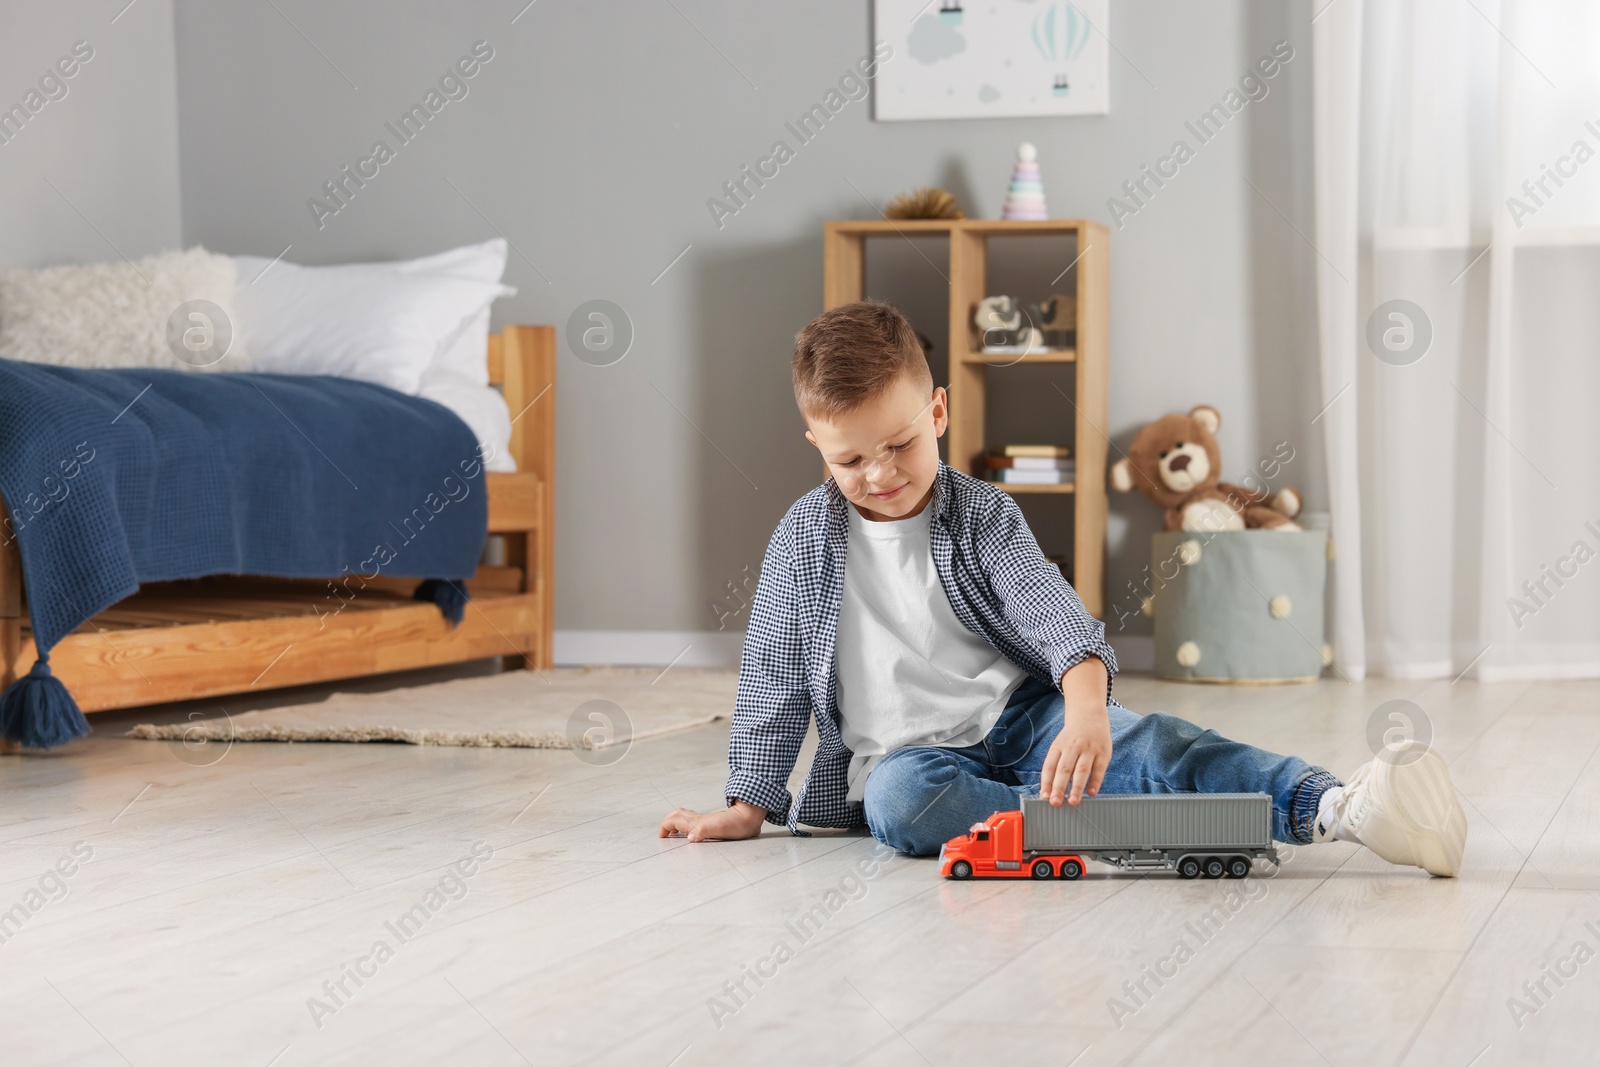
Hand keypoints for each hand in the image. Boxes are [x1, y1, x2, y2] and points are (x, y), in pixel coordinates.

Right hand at [658, 800, 766, 841]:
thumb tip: (690, 837)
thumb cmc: (737, 824)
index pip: (674, 820)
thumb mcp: (719, 829)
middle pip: (677, 815)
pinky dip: (686, 825)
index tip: (661, 837)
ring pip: (685, 817)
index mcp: (697, 822)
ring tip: (674, 834)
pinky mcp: (712, 822)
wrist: (750, 817)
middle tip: (664, 834)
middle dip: (667, 823)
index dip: (664, 827)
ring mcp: (706, 820)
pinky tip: (692, 833)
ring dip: (676, 823)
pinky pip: (693, 821)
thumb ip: (703, 831)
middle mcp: (699, 820)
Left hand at [1042, 656, 1113, 805]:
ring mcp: (1089, 749)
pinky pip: (1099, 769)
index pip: (1050, 766)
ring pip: (1082, 770)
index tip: (1044, 797)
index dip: (1046, 782)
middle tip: (1056, 803)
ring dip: (1077, 787)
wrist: (1089, 716)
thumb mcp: (1059, 747)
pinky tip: (1091, 792)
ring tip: (1073, 802)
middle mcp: (1072, 747)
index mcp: (1058, 746)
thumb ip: (1054, 767)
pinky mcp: (1103, 752)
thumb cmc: (1071, 737)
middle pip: (1064, 769)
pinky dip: (1095, 781)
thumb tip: (1047, 791)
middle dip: (1059, 787)